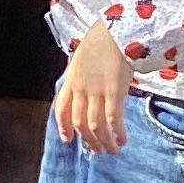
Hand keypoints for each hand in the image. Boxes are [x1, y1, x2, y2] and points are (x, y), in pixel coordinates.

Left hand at [53, 21, 129, 153]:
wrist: (115, 31)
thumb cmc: (102, 40)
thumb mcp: (82, 59)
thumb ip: (82, 76)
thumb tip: (88, 90)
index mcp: (71, 80)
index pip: (61, 109)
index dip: (62, 126)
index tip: (67, 139)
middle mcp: (81, 89)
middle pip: (78, 122)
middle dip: (87, 140)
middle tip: (96, 151)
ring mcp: (96, 92)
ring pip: (94, 126)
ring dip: (102, 142)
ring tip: (111, 150)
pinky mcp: (114, 92)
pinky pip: (113, 120)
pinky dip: (116, 133)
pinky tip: (122, 140)